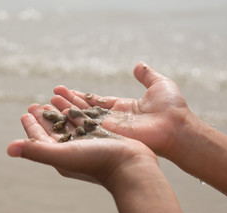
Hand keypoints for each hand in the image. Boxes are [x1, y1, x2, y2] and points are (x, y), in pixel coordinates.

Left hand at [7, 103, 157, 186]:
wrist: (132, 165)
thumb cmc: (97, 162)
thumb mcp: (63, 155)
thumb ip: (36, 150)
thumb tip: (8, 149)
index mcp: (60, 156)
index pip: (40, 139)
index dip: (31, 127)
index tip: (25, 112)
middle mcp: (72, 150)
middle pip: (53, 131)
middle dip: (44, 117)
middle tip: (35, 104)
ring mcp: (87, 144)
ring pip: (68, 124)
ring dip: (59, 111)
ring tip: (52, 98)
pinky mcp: (101, 137)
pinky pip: (84, 120)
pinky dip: (77, 111)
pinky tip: (73, 104)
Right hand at [51, 61, 190, 156]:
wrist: (176, 127)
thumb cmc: (172, 107)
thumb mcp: (159, 84)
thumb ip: (146, 75)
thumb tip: (138, 64)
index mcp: (123, 107)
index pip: (96, 101)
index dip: (81, 96)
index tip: (65, 90)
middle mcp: (113, 118)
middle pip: (85, 109)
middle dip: (68, 101)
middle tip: (52, 95)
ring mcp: (110, 127)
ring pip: (83, 117)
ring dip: (66, 109)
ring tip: (50, 102)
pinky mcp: (109, 133)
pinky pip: (88, 126)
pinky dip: (73, 120)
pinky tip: (59, 114)